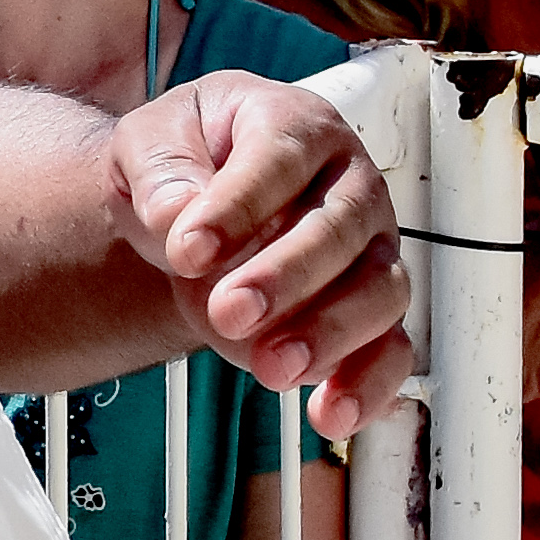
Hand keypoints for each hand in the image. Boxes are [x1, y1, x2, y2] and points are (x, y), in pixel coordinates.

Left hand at [115, 74, 411, 436]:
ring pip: (379, 289)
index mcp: (296, 126)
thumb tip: (176, 216)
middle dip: (285, 277)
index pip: (279, 161)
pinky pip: (391, 348)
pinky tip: (327, 414)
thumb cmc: (184, 160)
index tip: (186, 250)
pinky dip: (368, 385)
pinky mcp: (370, 308)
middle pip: (340, 229)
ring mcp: (370, 248)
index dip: (237, 207)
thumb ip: (159, 170)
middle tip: (227, 312)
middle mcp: (349, 184)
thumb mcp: (148, 143)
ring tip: (269, 369)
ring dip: (328, 333)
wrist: (195, 198)